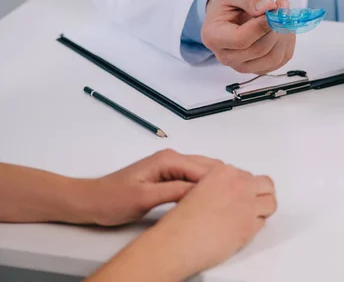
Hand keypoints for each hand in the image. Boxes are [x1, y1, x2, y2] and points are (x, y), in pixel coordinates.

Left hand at [80, 149, 222, 225]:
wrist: (90, 201)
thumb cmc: (112, 200)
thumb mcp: (145, 198)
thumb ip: (175, 191)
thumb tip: (203, 190)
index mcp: (168, 160)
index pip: (204, 170)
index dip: (220, 183)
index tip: (234, 197)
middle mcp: (173, 158)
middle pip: (208, 167)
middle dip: (222, 181)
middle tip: (235, 200)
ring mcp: (171, 167)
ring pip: (202, 173)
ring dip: (214, 185)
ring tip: (226, 201)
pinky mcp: (169, 176)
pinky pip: (193, 179)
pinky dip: (203, 188)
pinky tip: (209, 200)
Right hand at [149, 164, 276, 276]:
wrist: (177, 240)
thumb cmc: (181, 219)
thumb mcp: (199, 188)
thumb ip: (219, 185)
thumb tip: (229, 192)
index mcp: (224, 172)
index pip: (247, 175)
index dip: (245, 186)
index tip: (241, 193)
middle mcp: (239, 185)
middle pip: (266, 184)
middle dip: (261, 193)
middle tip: (252, 203)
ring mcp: (248, 206)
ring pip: (271, 203)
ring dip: (262, 209)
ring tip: (250, 216)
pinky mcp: (250, 227)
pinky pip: (262, 223)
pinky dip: (255, 225)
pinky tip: (241, 228)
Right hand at [201, 0, 295, 73]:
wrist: (228, 16)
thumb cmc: (229, 4)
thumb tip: (268, 7)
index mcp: (214, 37)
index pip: (242, 39)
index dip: (263, 26)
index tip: (275, 9)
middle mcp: (226, 57)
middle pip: (260, 50)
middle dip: (276, 28)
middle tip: (283, 9)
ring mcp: (243, 66)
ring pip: (273, 58)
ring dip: (285, 36)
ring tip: (283, 16)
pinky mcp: (259, 69)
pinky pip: (281, 60)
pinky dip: (288, 43)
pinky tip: (283, 28)